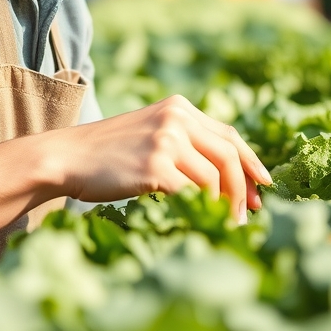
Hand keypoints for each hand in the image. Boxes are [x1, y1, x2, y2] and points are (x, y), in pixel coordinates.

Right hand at [48, 95, 272, 219]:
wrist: (66, 157)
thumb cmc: (106, 154)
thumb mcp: (149, 133)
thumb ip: (184, 142)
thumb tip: (227, 177)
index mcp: (178, 107)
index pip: (229, 134)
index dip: (251, 162)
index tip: (264, 185)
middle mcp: (175, 118)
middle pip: (229, 155)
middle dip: (245, 187)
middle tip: (252, 212)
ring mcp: (165, 140)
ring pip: (215, 177)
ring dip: (227, 204)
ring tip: (229, 223)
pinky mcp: (154, 166)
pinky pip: (193, 192)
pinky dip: (204, 209)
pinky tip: (204, 221)